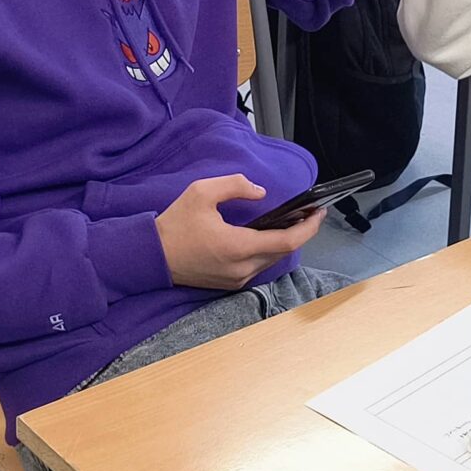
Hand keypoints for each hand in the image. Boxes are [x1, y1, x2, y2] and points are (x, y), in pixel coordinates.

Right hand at [154, 174, 323, 289]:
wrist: (151, 257)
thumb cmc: (175, 225)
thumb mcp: (202, 192)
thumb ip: (235, 186)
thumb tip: (260, 192)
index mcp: (238, 247)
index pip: (287, 241)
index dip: (308, 227)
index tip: (319, 212)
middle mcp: (242, 268)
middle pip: (283, 251)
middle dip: (300, 232)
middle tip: (308, 213)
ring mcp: (236, 279)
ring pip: (271, 260)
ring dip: (284, 242)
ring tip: (291, 222)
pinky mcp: (229, 284)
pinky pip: (258, 266)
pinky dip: (268, 250)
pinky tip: (267, 236)